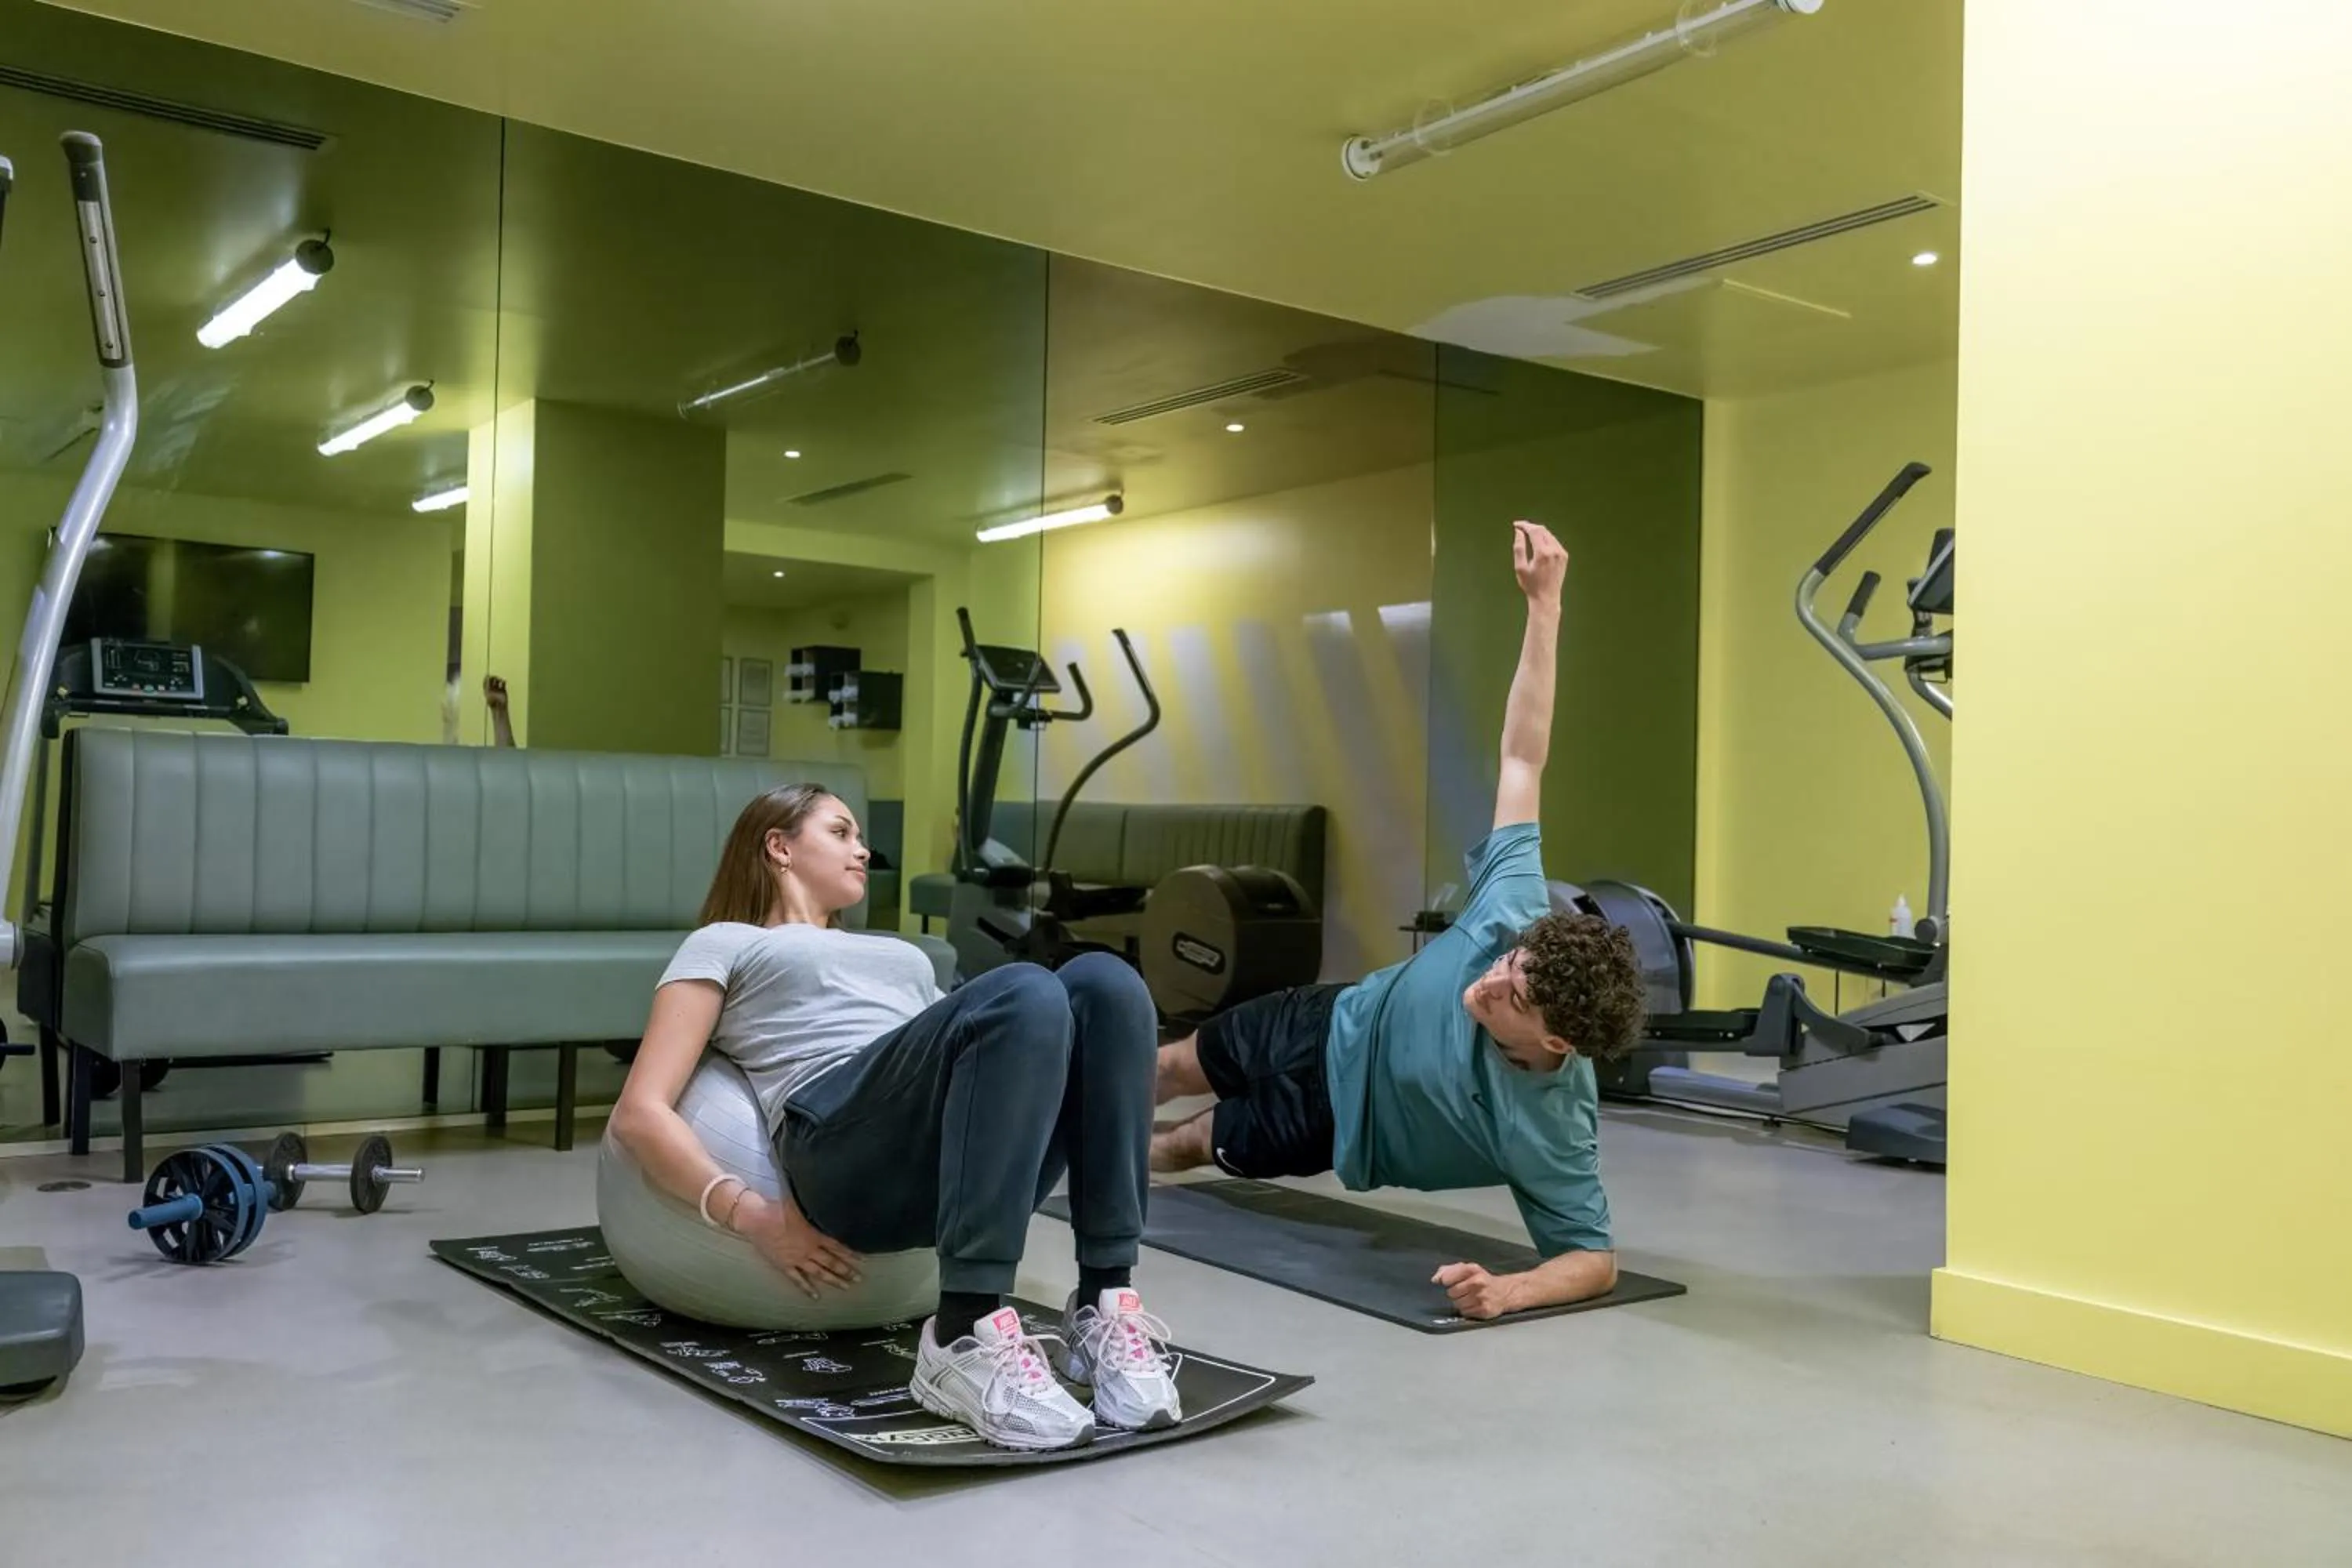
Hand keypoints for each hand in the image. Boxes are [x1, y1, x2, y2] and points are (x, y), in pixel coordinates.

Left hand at [482, 675, 507, 710]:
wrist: (499, 708)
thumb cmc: (492, 702)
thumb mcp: (489, 694)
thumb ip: (488, 687)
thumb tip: (487, 680)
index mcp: (487, 690)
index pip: (485, 682)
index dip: (486, 678)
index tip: (488, 675)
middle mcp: (492, 689)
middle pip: (491, 681)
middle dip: (493, 678)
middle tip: (495, 677)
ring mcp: (497, 689)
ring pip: (497, 681)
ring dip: (498, 679)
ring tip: (500, 680)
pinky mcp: (503, 690)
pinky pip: (503, 684)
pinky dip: (503, 682)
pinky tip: (504, 681)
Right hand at [732, 1191, 863, 1298]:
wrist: (756, 1219)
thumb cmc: (778, 1208)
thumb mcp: (802, 1204)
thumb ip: (817, 1207)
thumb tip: (832, 1202)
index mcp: (814, 1235)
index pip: (837, 1246)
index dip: (850, 1253)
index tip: (863, 1259)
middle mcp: (808, 1250)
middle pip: (831, 1262)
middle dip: (846, 1270)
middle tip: (859, 1278)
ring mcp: (796, 1259)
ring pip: (818, 1273)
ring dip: (833, 1280)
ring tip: (846, 1287)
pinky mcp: (784, 1265)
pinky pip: (798, 1279)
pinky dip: (807, 1288)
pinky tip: (816, 1296)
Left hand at [1433, 1261, 1523, 1319]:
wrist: (1503, 1292)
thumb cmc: (1481, 1279)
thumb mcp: (1466, 1269)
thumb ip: (1447, 1270)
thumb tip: (1435, 1280)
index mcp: (1472, 1269)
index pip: (1447, 1278)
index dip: (1446, 1281)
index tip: (1449, 1282)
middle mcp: (1478, 1282)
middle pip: (1451, 1293)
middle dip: (1454, 1293)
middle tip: (1463, 1291)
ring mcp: (1481, 1297)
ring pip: (1457, 1304)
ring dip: (1460, 1302)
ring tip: (1469, 1298)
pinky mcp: (1484, 1310)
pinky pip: (1464, 1313)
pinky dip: (1466, 1310)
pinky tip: (1474, 1304)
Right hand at [1512, 521, 1567, 604]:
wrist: (1546, 598)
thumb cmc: (1530, 585)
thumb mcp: (1520, 567)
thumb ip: (1519, 548)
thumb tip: (1519, 532)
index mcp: (1543, 553)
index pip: (1534, 531)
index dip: (1525, 525)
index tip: (1516, 525)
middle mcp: (1554, 551)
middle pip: (1542, 530)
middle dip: (1531, 527)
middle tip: (1520, 528)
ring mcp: (1561, 553)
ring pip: (1549, 535)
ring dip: (1538, 532)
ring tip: (1527, 534)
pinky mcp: (1564, 556)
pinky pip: (1554, 542)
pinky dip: (1545, 539)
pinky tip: (1538, 543)